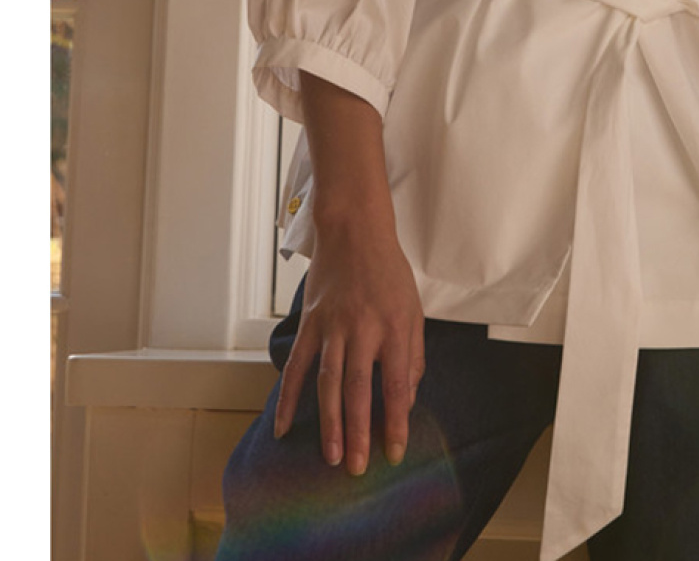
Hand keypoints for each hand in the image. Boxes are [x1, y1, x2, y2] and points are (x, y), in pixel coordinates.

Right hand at [272, 215, 424, 476]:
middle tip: (357, 468)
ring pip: (328, 383)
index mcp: (395, 326)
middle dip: (359, 432)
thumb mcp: (414, 309)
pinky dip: (288, 397)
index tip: (395, 451)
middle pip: (360, 389)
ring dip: (329, 422)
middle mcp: (363, 329)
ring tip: (332, 456)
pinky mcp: (310, 323)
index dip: (397, 420)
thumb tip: (407, 398)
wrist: (355, 231)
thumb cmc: (390, 273)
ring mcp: (333, 326)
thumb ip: (413, 354)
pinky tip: (284, 427)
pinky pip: (297, 365)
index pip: (398, 382)